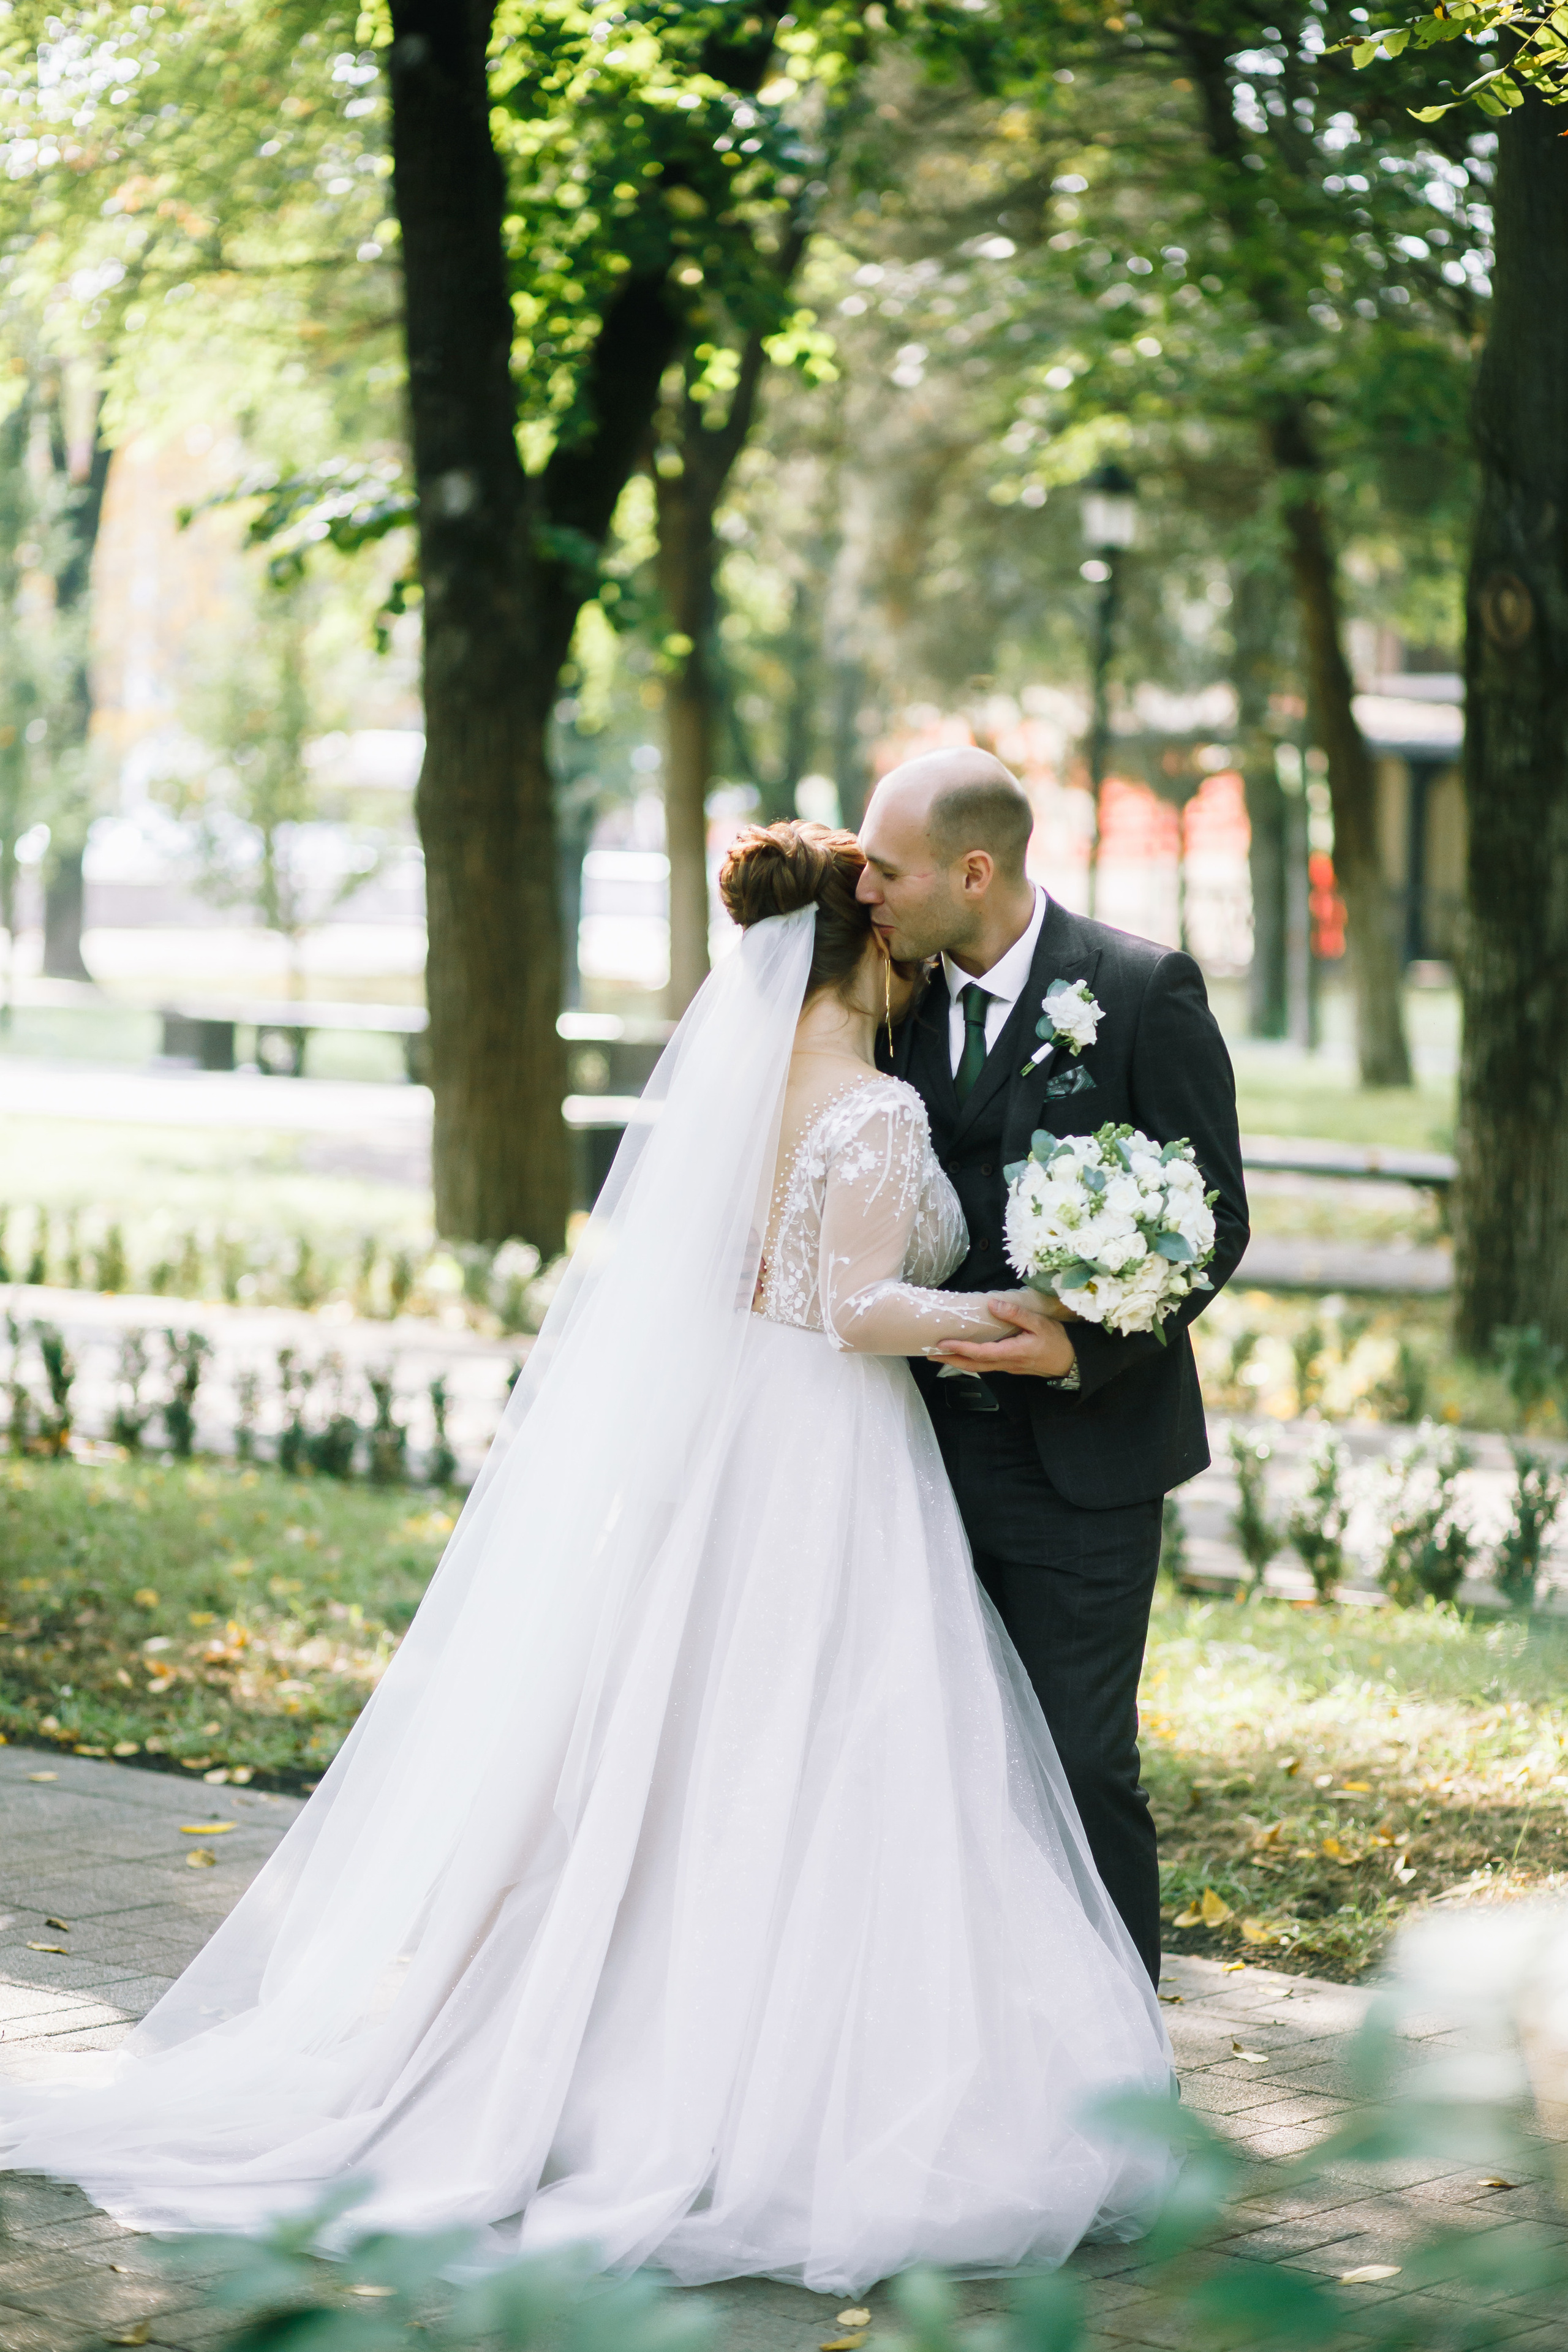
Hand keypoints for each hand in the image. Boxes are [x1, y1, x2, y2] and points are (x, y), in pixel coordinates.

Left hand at [927, 1290, 1078, 1378]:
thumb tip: (993, 1304)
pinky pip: (985, 1365)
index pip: (979, 1352)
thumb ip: (1016, 1314)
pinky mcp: (1010, 1366)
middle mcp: (1005, 1363)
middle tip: (929, 1354)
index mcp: (1011, 1352)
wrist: (1071, 1363)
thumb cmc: (1057, 1342)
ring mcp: (1007, 1367)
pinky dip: (970, 1361)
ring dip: (958, 1361)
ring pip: (977, 1367)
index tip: (941, 1343)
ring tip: (940, 1355)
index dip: (959, 1348)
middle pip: (972, 1365)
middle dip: (950, 1359)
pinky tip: (964, 1355)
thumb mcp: (1040, 1323)